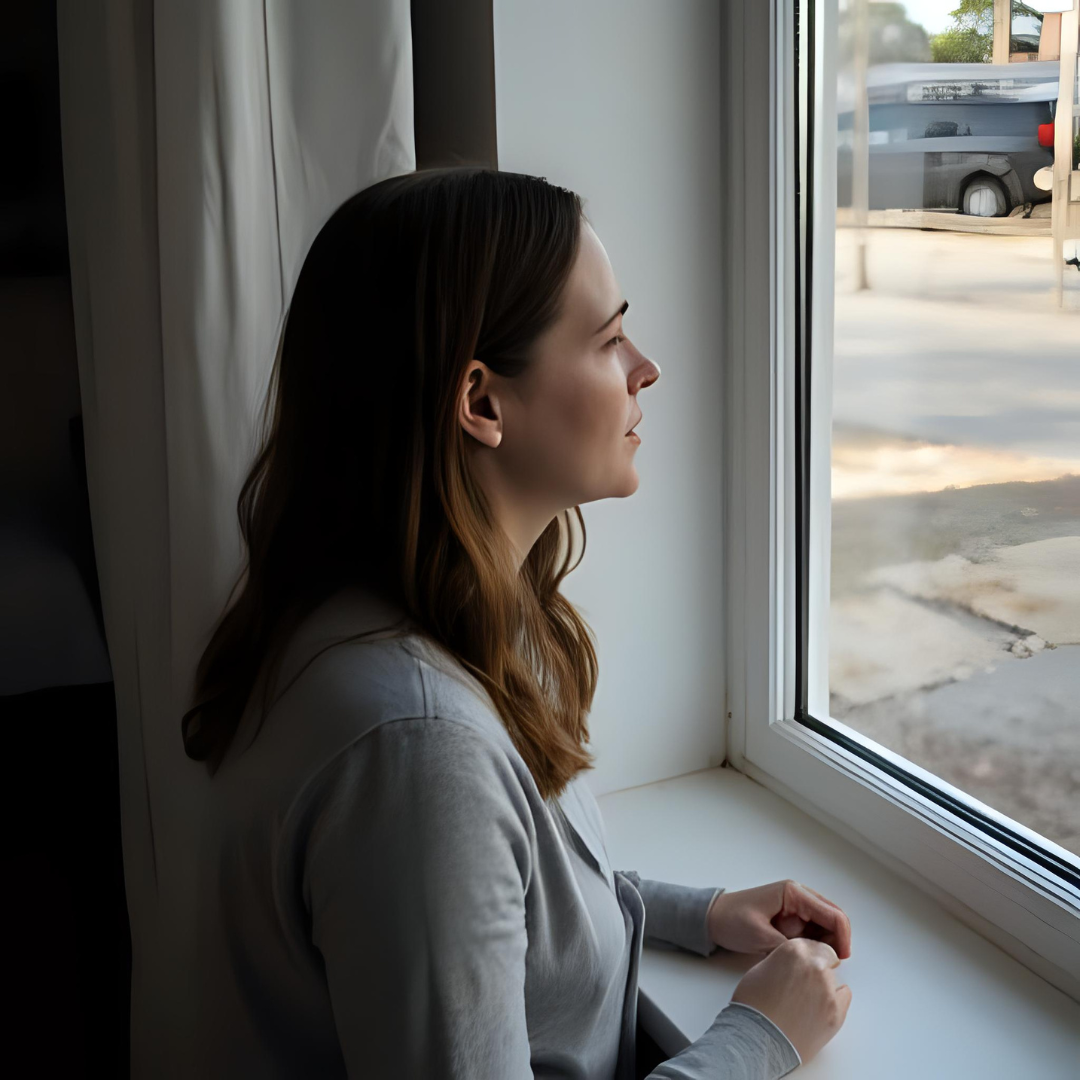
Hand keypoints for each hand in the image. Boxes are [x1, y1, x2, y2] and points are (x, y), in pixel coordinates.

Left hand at [706, 878, 851, 957]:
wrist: (711, 919)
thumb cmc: (732, 921)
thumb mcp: (760, 936)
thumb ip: (789, 947)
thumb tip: (813, 959)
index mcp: (793, 893)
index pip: (831, 913)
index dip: (842, 936)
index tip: (840, 959)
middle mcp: (798, 897)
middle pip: (832, 919)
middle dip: (835, 942)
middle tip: (828, 964)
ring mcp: (795, 909)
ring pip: (824, 928)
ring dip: (824, 945)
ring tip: (812, 962)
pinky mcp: (790, 920)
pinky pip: (811, 934)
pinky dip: (813, 946)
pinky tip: (804, 958)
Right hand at [732, 938, 851, 1064]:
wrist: (759, 1039)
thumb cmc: (753, 1006)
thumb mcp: (760, 969)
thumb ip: (782, 961)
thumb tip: (790, 966)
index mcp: (795, 949)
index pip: (810, 944)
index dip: (805, 955)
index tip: (801, 963)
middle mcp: (815, 965)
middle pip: (826, 958)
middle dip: (817, 967)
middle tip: (802, 983)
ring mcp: (828, 989)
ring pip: (834, 979)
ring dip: (823, 985)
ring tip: (805, 1001)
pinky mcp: (837, 1012)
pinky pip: (843, 998)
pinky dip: (834, 1001)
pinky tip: (817, 1009)